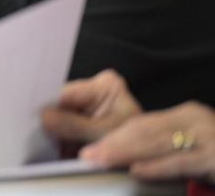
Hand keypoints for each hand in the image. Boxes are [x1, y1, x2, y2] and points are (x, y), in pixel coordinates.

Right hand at [42, 69, 142, 145]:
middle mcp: (96, 89)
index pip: (68, 92)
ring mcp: (91, 104)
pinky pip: (67, 125)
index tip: (35, 120)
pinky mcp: (87, 120)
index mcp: (105, 85)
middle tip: (39, 135)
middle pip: (62, 103)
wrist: (163, 158)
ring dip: (56, 132)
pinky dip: (63, 138)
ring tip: (48, 144)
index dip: (50, 107)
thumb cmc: (139, 143)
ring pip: (62, 115)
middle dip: (52, 120)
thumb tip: (43, 117)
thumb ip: (74, 125)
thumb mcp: (105, 134)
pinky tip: (57, 147)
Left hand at [80, 101, 214, 181]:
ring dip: (125, 152)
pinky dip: (158, 166)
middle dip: (112, 142)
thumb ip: (163, 151)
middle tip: (84, 154)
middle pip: (145, 130)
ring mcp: (210, 137)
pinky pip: (183, 161)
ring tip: (98, 160)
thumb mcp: (191, 152)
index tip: (87, 145)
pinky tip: (137, 170)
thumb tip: (123, 159)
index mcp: (186, 117)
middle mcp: (196, 120)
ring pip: (159, 143)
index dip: (113, 134)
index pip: (142, 124)